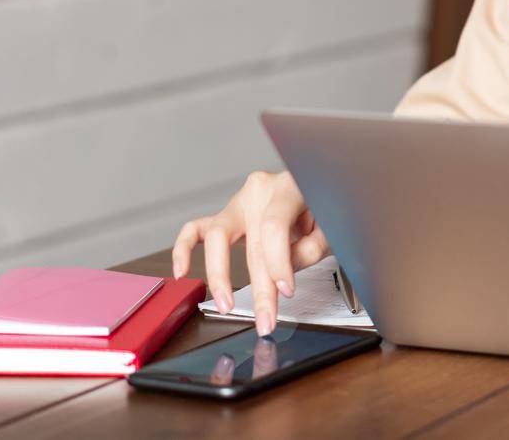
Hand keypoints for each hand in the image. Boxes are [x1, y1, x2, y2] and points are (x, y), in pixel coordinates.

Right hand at [171, 170, 329, 335]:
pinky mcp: (224, 215)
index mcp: (287, 188)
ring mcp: (238, 202)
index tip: (286, 291)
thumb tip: (285, 271)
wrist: (312, 187)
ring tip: (225, 305)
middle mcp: (258, 192)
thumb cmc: (319, 207)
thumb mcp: (328, 225)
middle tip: (265, 320)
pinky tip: (181, 271)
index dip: (279, 263)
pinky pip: (195, 229)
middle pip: (252, 243)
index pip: (274, 228)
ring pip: (216, 236)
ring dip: (219, 275)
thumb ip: (311, 247)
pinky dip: (183, 249)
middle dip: (259, 290)